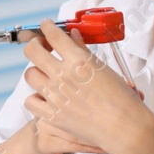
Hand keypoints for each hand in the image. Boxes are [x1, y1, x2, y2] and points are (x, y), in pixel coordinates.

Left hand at [21, 20, 147, 153]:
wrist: (124, 127)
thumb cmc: (122, 100)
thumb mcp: (105, 69)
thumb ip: (84, 51)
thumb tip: (73, 37)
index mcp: (79, 61)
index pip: (53, 35)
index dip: (47, 27)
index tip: (46, 26)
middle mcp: (63, 76)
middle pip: (33, 51)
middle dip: (35, 44)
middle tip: (41, 46)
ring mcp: (55, 96)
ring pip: (29, 75)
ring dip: (36, 70)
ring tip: (45, 72)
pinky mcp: (52, 114)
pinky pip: (31, 100)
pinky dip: (36, 96)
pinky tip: (45, 95)